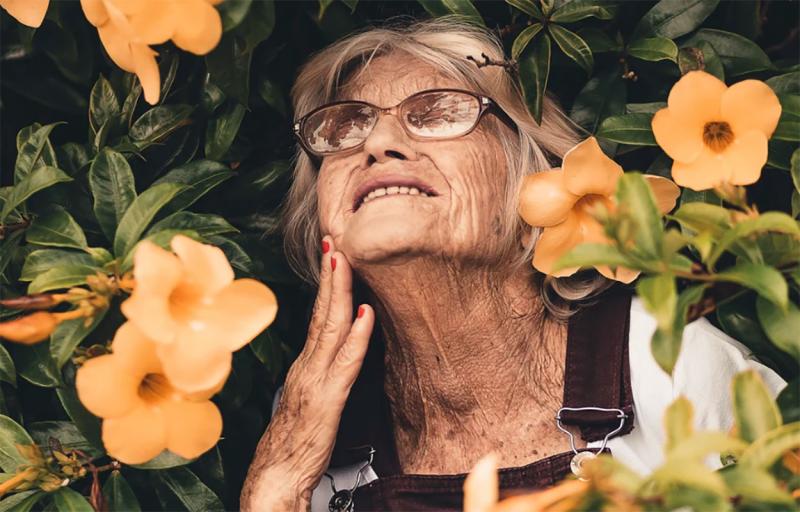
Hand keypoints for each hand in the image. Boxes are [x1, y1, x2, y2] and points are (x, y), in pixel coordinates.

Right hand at [241, 237, 373, 510]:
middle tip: (336, 242)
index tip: (333, 255)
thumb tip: (335, 353)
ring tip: (345, 262)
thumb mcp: (308, 400)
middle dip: (331, 275)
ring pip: (330, 328)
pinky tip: (365, 316)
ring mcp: (316, 382)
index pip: (317, 316)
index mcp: (305, 366)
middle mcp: (308, 367)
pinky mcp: (327, 401)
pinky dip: (356, 337)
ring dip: (340, 292)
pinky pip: (345, 364)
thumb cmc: (292, 443)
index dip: (327, 285)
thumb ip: (320, 375)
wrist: (274, 477)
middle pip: (322, 313)